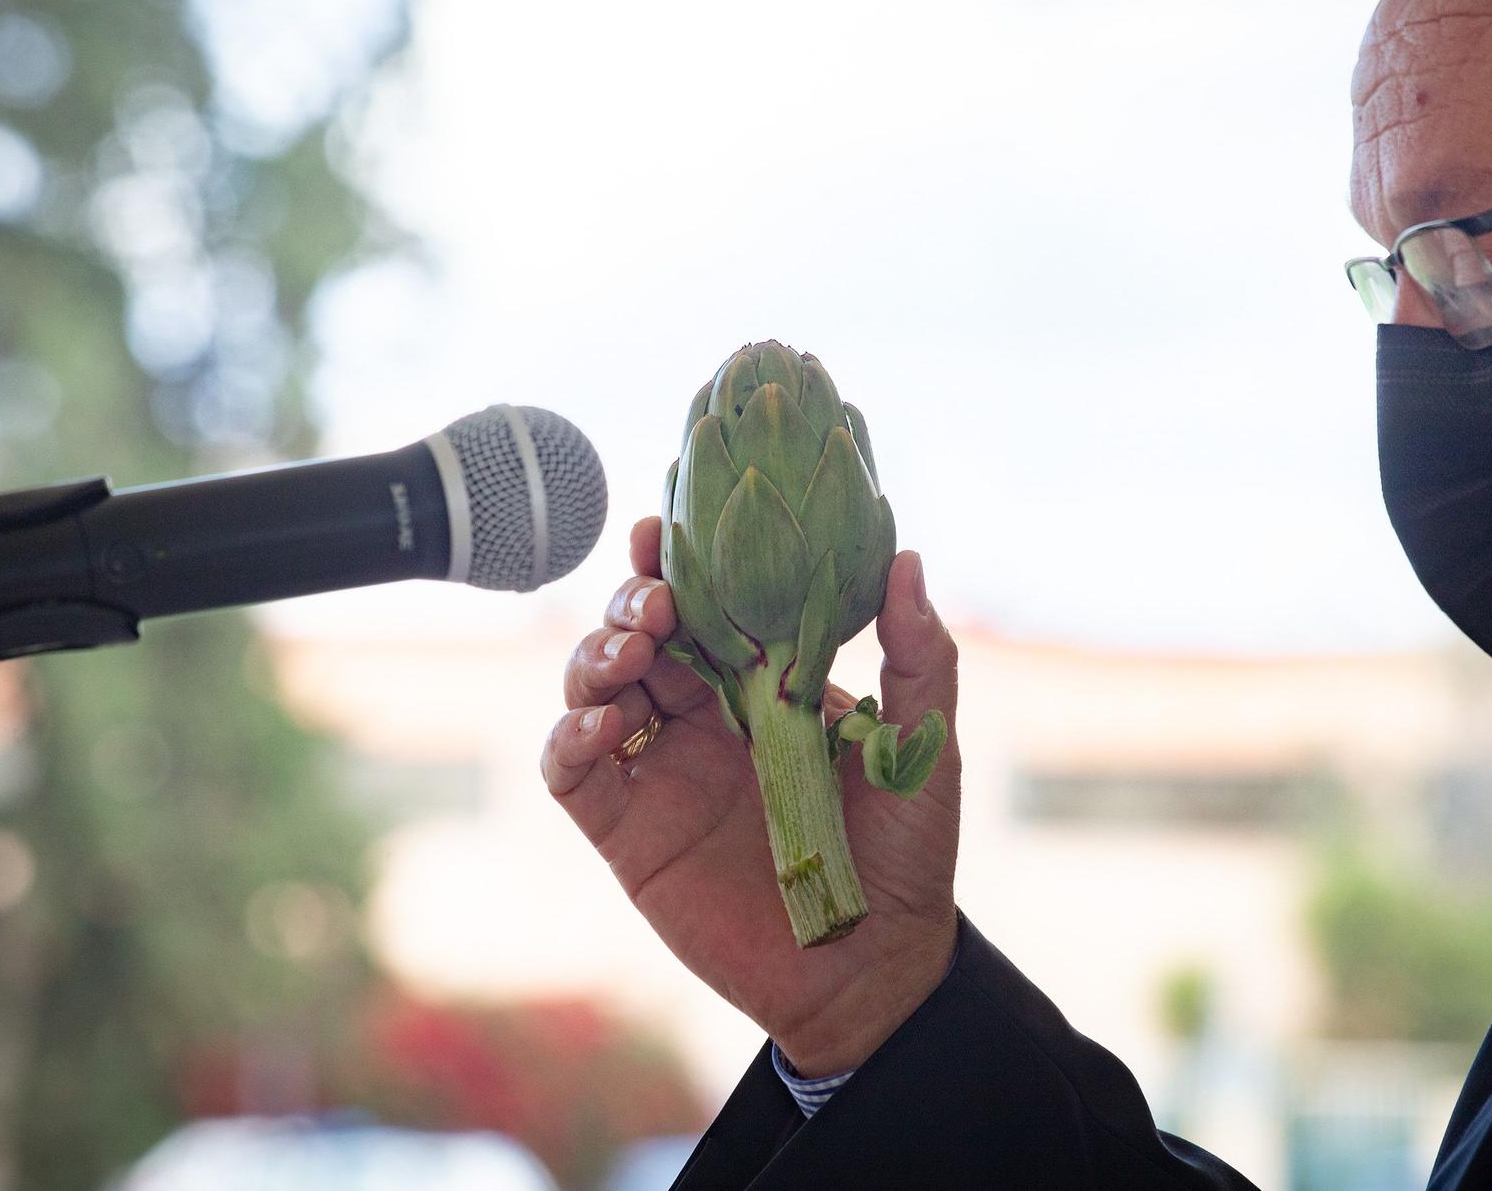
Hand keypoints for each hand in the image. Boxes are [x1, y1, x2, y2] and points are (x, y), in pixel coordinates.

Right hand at [543, 516, 961, 1075]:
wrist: (873, 967)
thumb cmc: (906, 853)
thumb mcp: (922, 746)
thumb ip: (920, 656)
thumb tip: (905, 558)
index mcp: (762, 683)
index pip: (704, 602)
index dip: (675, 561)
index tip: (666, 525)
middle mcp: (700, 718)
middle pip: (635, 632)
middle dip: (629, 600)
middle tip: (654, 600)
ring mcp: (660, 771)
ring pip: (592, 687)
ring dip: (593, 655)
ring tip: (632, 652)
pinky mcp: (627, 832)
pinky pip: (572, 772)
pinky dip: (569, 737)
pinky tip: (604, 724)